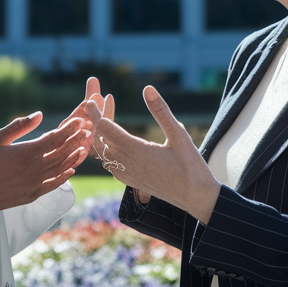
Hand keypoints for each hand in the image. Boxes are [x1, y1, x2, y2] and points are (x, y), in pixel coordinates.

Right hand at [0, 113, 92, 214]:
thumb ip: (19, 126)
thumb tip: (39, 114)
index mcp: (27, 152)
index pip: (55, 138)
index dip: (69, 129)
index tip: (79, 121)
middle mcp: (35, 169)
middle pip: (62, 152)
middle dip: (75, 140)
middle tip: (87, 131)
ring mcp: (36, 184)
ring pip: (61, 168)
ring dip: (74, 157)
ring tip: (83, 147)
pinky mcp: (32, 195)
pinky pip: (54, 184)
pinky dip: (65, 176)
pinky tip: (71, 170)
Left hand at [84, 85, 220, 223]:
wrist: (196, 198)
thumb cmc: (191, 166)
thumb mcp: (179, 135)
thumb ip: (161, 111)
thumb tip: (147, 88)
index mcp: (136, 151)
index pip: (105, 128)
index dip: (96, 112)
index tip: (91, 99)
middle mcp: (126, 164)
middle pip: (99, 138)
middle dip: (97, 119)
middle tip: (97, 100)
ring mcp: (126, 174)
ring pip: (102, 151)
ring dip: (101, 133)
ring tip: (106, 114)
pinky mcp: (129, 180)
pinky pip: (109, 162)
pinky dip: (106, 147)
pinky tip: (114, 137)